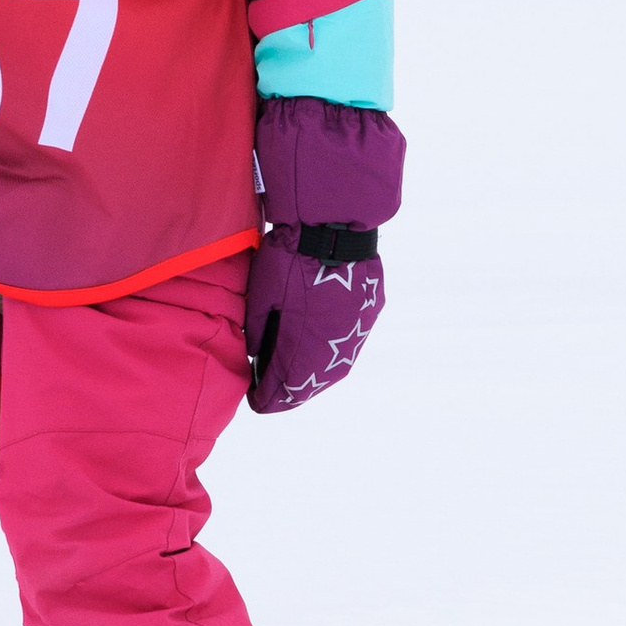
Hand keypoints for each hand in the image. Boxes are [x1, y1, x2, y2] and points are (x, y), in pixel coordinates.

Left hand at [245, 98, 404, 415]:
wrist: (334, 222)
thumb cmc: (288, 258)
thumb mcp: (261, 299)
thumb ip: (262, 335)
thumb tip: (260, 357)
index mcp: (306, 351)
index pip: (284, 392)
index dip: (268, 399)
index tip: (255, 402)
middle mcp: (336, 349)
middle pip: (311, 384)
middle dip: (291, 390)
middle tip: (272, 392)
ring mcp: (357, 330)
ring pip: (334, 366)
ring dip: (314, 373)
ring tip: (295, 376)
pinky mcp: (369, 310)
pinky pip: (347, 342)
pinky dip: (329, 350)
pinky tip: (318, 347)